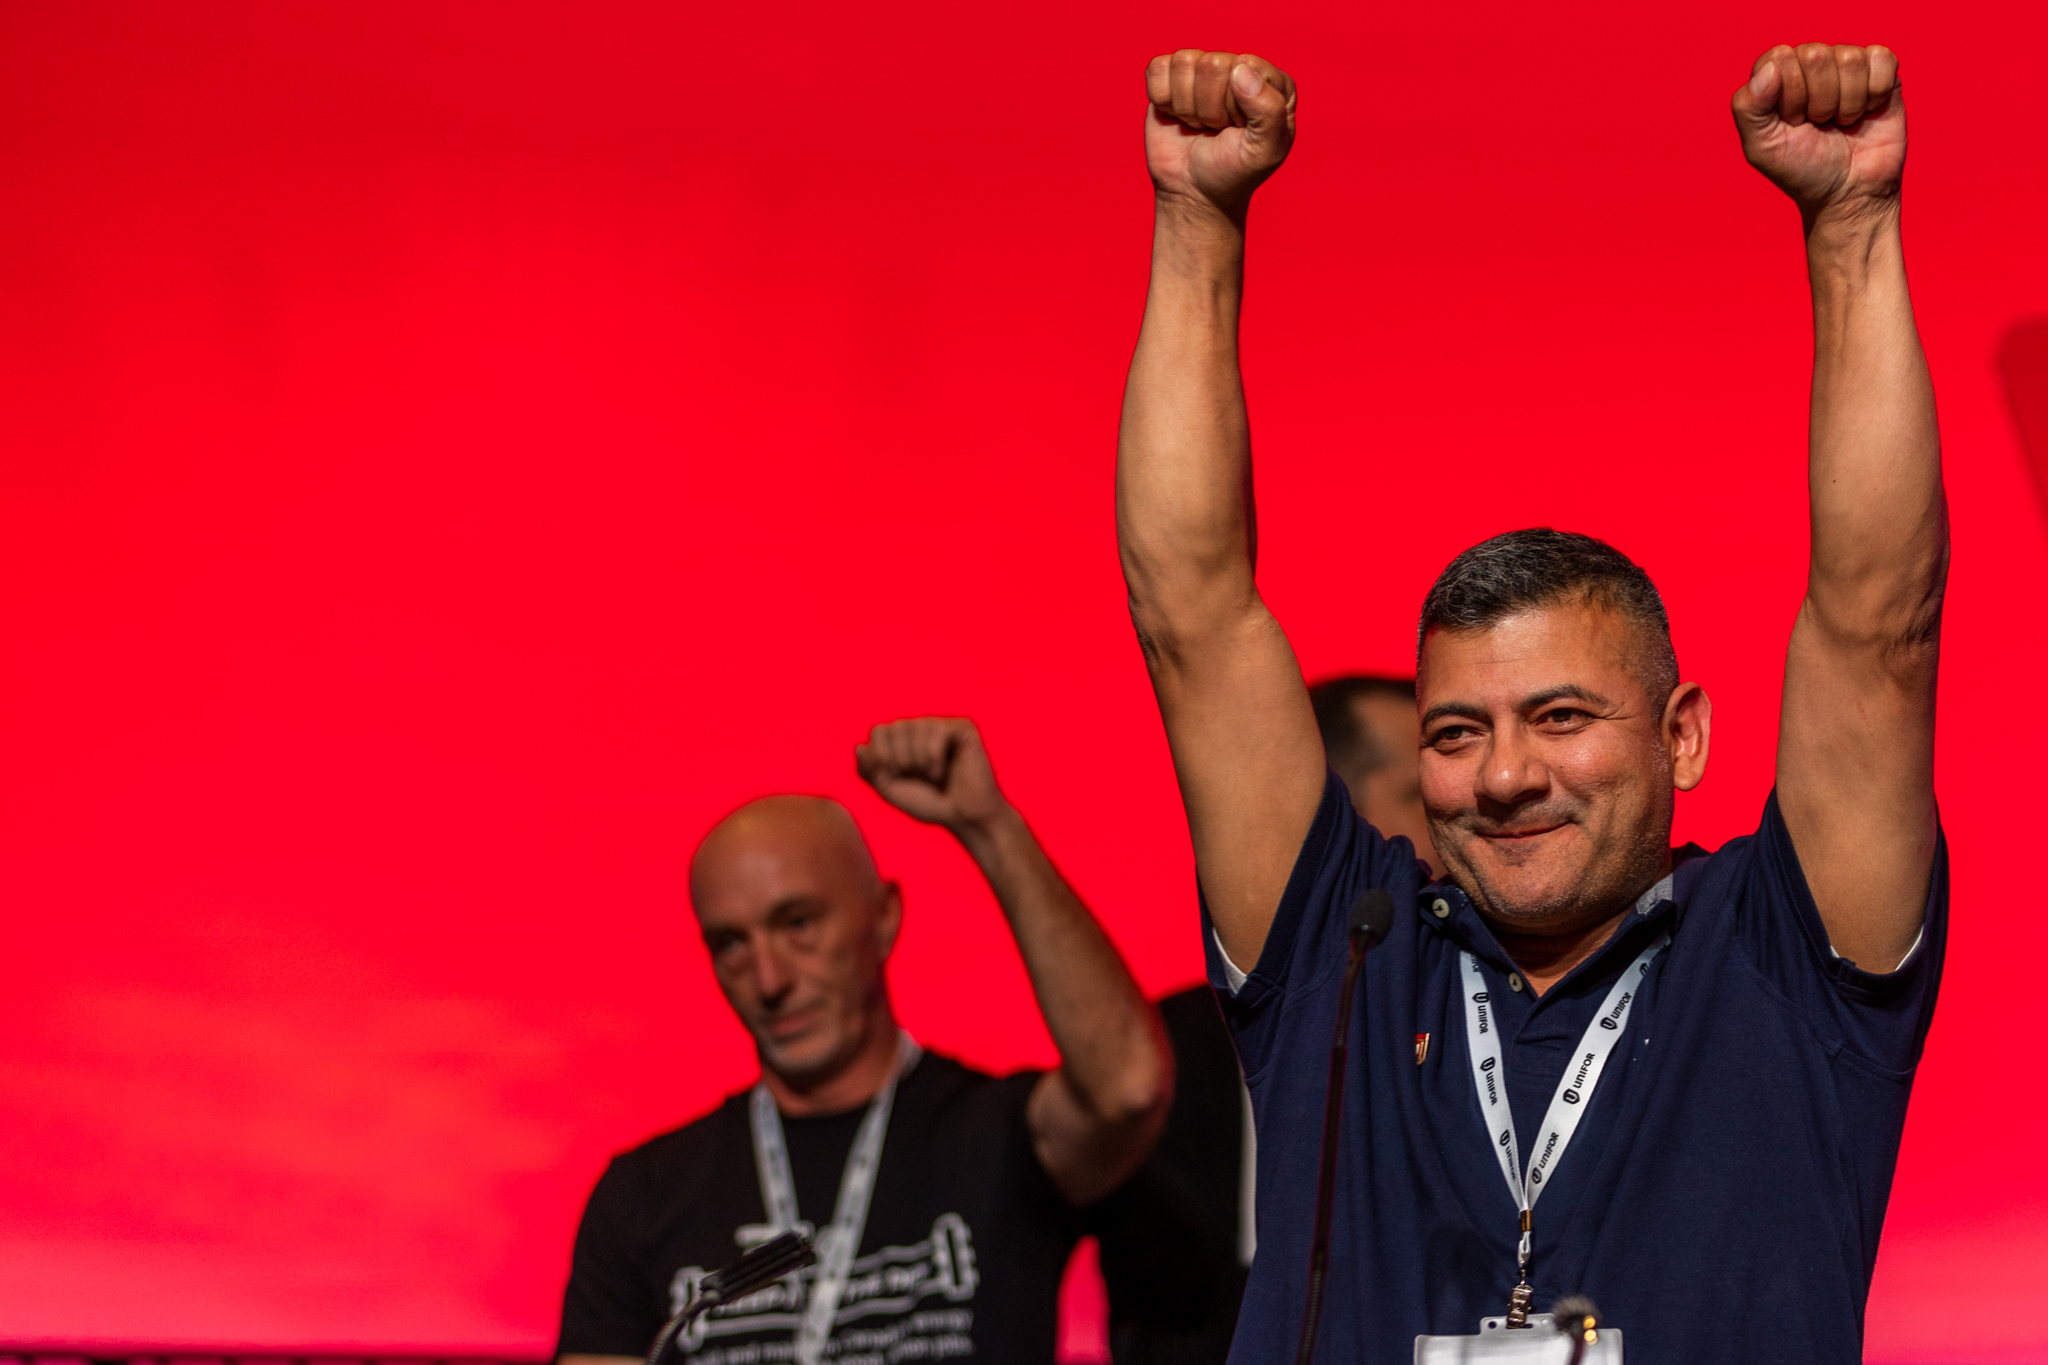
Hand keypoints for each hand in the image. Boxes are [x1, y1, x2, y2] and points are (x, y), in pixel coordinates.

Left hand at [856, 718, 1007, 832]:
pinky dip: (935, 757)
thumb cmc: (930, 804)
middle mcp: (923, 728)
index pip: (880, 731)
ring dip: (919, 761)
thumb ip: (871, 771)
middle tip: (919, 777)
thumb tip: (859, 747)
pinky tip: (943, 771)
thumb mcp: (891, 790)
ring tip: (933, 776)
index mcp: (904, 740)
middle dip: (901, 760)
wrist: (963, 817)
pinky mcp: (962, 729)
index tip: (897, 777)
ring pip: (916, 727)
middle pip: (896, 727)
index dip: (882, 756)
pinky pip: (937, 731)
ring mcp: (943, 726)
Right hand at [1144, 50, 1295, 216]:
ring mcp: (1203, 70)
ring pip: (1184, 63)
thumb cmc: (1234, 172)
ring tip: (1200, 125)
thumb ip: (1269, 110)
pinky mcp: (1170, 77)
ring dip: (1187, 105)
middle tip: (1217, 129)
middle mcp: (1239, 68)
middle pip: (1212, 63)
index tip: (1238, 129)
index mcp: (1272, 81)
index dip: (1236, 103)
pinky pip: (1158, 67)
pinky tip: (1177, 116)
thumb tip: (1240, 69)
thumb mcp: (1266, 151)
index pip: (1245, 65)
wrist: (1194, 194)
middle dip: (1210, 107)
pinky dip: (1162, 98)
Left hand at [1733, 43, 1904, 224]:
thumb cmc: (1801, 169)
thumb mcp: (1761, 147)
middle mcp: (1810, 62)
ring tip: (1841, 122)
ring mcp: (1846, 64)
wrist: (1848, 192)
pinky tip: (1867, 111)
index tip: (1793, 122)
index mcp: (1776, 74)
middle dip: (1818, 101)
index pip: (1780, 58)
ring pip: (1850, 59)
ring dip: (1847, 103)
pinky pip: (1881, 59)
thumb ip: (1748, 107)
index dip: (1789, 96)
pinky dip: (1875, 93)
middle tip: (1818, 124)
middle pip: (1816, 55)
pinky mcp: (1882, 69)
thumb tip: (1770, 69)